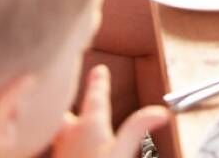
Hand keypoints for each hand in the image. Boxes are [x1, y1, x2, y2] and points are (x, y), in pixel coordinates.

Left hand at [52, 65, 168, 157]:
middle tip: (68, 90)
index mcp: (89, 125)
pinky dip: (62, 142)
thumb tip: (161, 110)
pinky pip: (57, 148)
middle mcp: (69, 135)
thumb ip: (138, 128)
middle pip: (66, 113)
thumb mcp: (121, 153)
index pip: (95, 97)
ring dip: (63, 123)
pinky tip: (67, 150)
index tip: (99, 70)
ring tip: (65, 119)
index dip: (99, 82)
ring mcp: (60, 153)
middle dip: (69, 102)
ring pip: (58, 131)